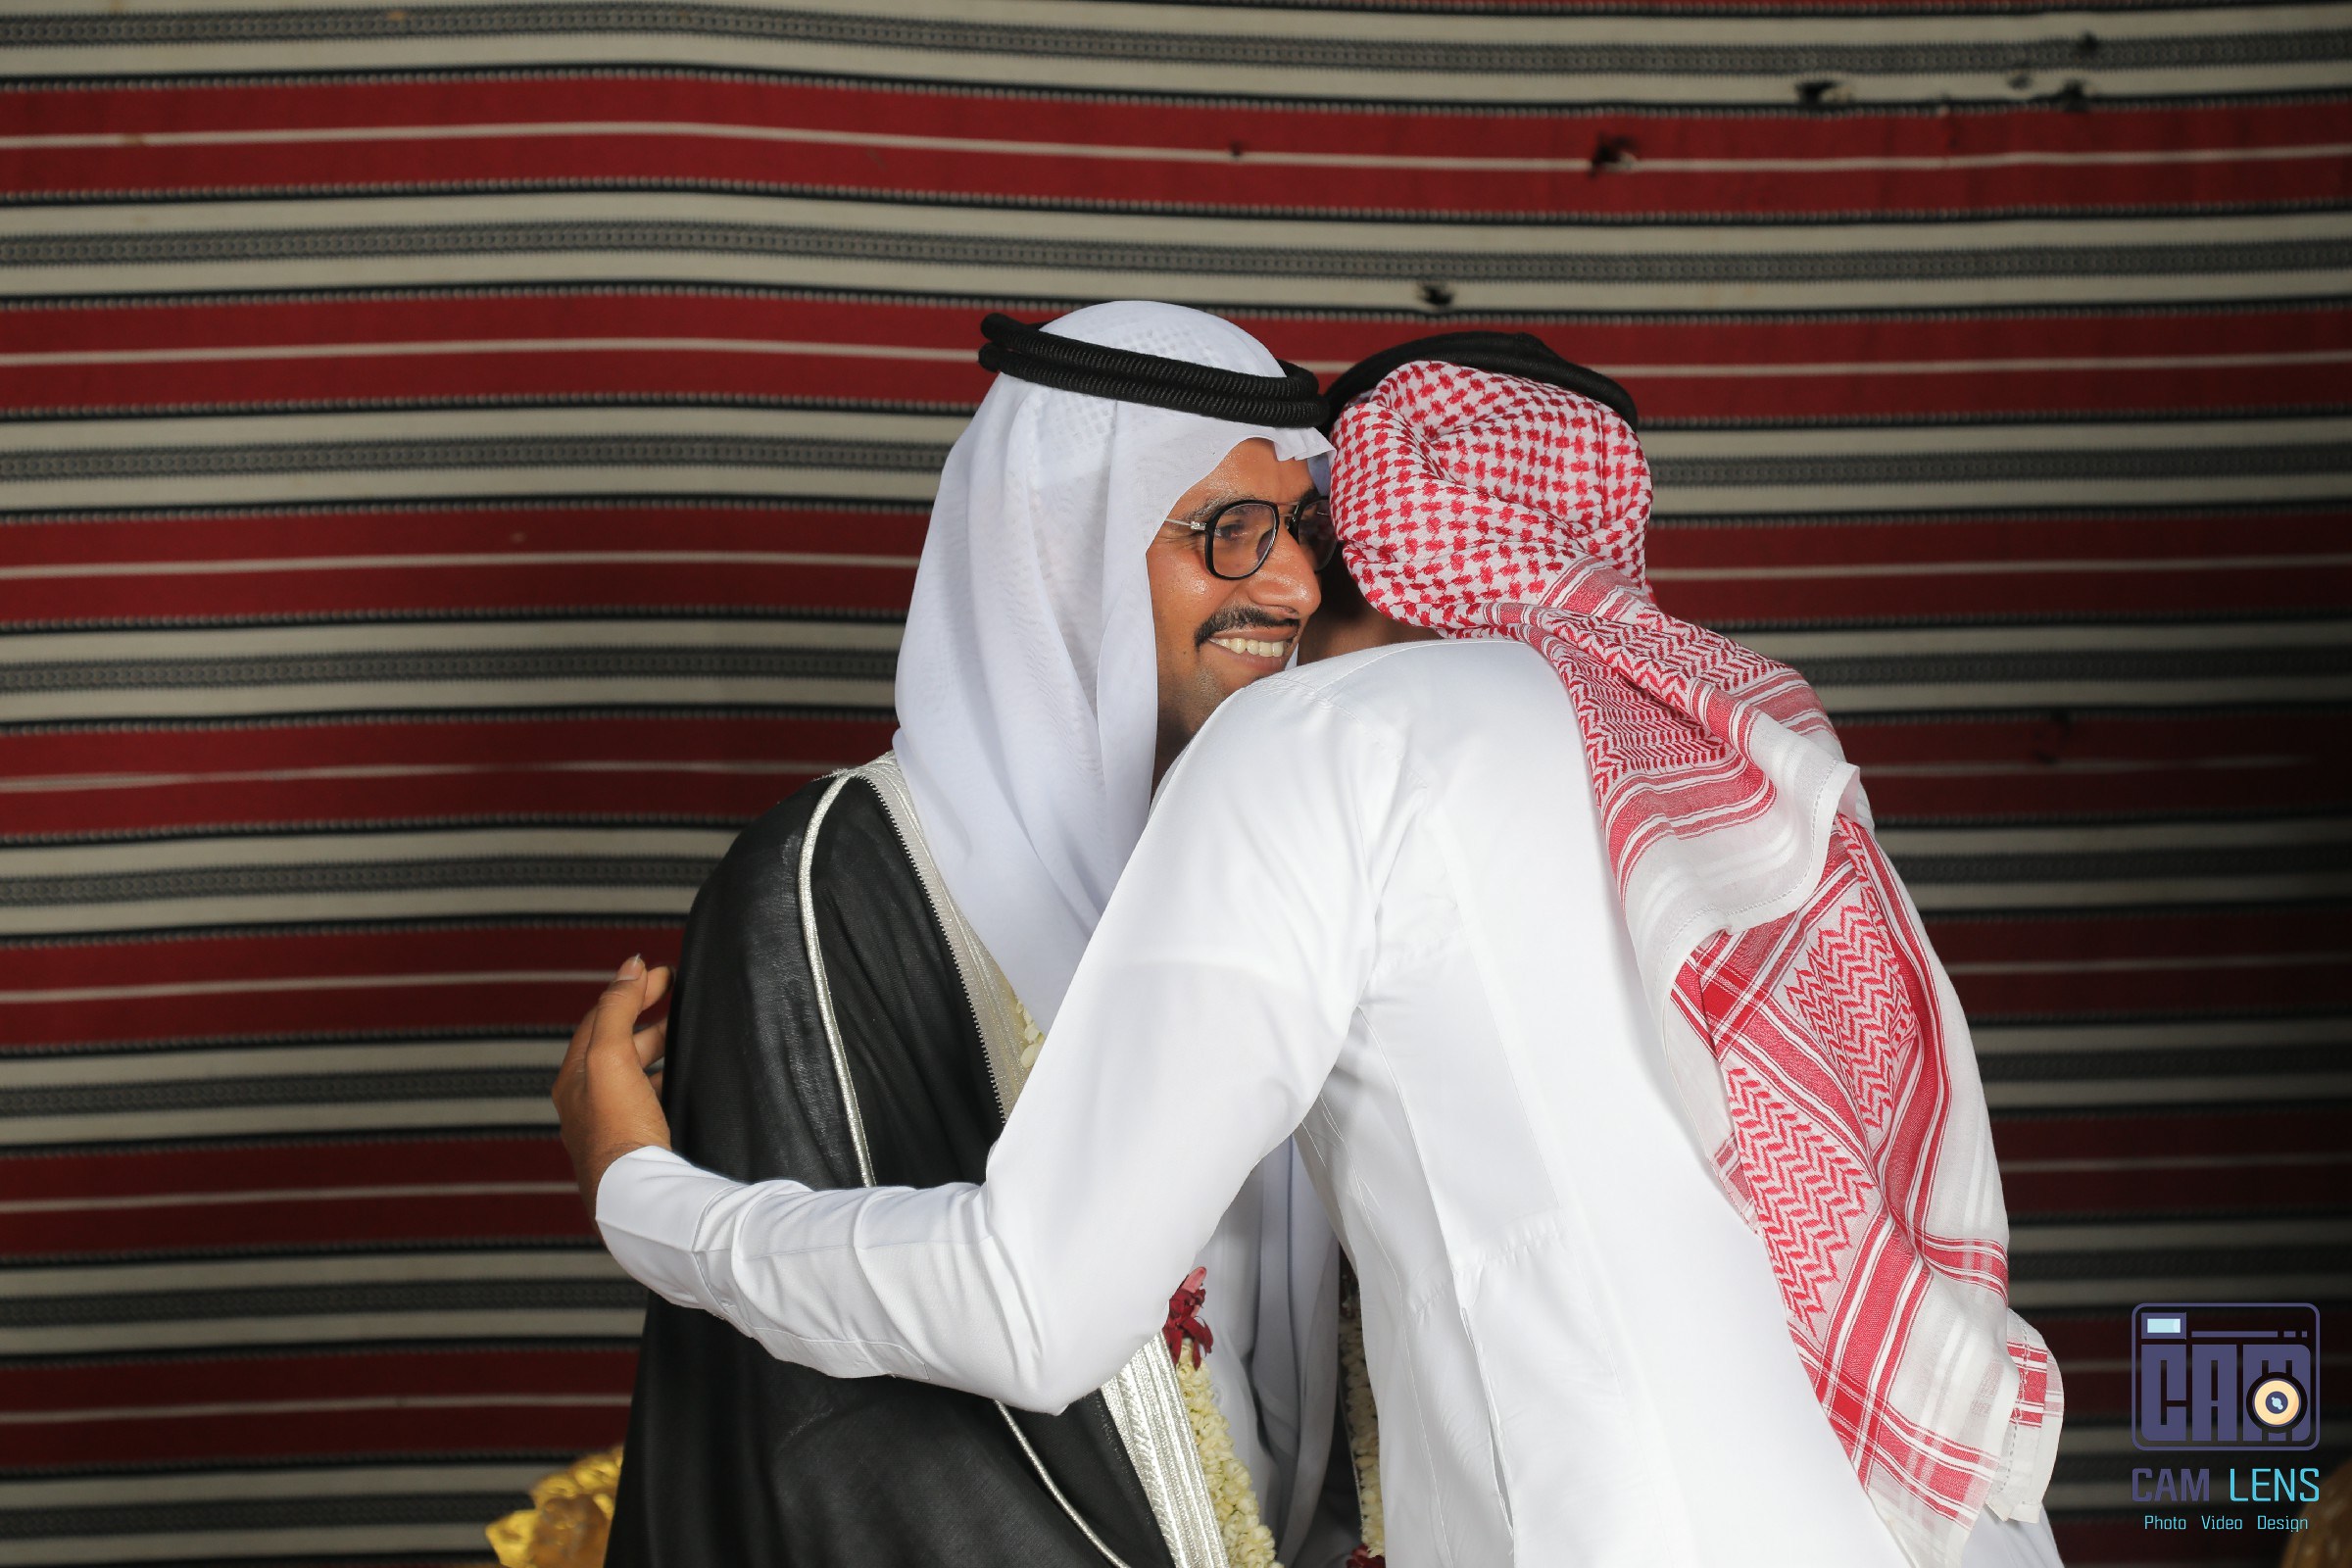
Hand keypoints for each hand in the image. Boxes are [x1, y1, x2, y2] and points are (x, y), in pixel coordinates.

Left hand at [553, 955, 674, 1219]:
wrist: (635, 1197)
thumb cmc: (618, 1129)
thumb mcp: (611, 1056)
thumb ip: (618, 1008)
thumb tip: (630, 966)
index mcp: (573, 1078)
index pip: (599, 1018)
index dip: (629, 989)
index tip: (660, 972)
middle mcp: (584, 1103)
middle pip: (614, 1044)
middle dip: (643, 1015)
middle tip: (674, 996)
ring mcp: (608, 1126)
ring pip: (631, 1074)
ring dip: (654, 1048)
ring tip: (682, 1037)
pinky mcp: (633, 1146)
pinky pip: (646, 1100)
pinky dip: (662, 1081)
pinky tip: (681, 1084)